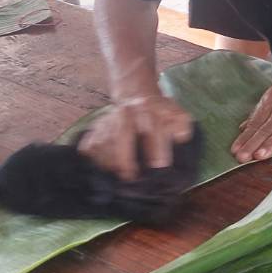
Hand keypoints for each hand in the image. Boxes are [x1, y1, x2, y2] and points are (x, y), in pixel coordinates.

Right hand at [78, 95, 193, 181]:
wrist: (136, 94)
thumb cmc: (159, 112)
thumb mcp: (177, 115)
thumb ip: (182, 127)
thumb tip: (180, 138)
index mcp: (150, 111)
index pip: (153, 130)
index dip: (156, 150)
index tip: (159, 167)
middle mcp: (128, 113)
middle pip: (122, 135)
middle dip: (125, 159)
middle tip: (131, 177)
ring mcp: (109, 119)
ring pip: (103, 142)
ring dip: (109, 162)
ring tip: (117, 176)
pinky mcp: (96, 126)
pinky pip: (89, 144)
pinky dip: (94, 158)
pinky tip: (103, 167)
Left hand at [231, 72, 271, 161]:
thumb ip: (260, 112)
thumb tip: (243, 127)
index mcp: (271, 102)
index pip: (256, 123)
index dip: (245, 137)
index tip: (234, 151)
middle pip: (266, 128)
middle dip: (253, 143)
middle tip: (241, 157)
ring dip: (271, 143)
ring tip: (260, 156)